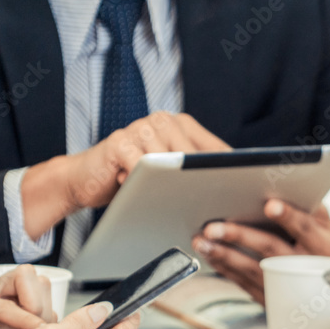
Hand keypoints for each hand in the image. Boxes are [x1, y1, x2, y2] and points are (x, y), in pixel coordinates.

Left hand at [0, 264, 54, 328]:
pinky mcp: (21, 299)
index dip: (24, 318)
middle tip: (37, 327)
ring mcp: (7, 293)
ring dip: (44, 307)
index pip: (3, 304)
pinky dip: (47, 314)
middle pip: (24, 276)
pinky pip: (44, 297)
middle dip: (37, 301)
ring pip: (38, 283)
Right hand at [22, 112, 230, 237]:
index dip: (230, 174)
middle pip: (196, 157)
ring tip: (173, 202)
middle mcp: (163, 121)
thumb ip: (195, 175)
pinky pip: (141, 166)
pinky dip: (145, 184)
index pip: (216, 150)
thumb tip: (233, 193)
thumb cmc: (133, 179)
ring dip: (173, 187)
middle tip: (209, 207)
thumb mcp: (169, 176)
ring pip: (170, 162)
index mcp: (181, 125)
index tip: (243, 196)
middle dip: (203, 184)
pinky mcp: (119, 141)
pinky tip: (143, 193)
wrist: (85, 178)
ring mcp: (140, 128)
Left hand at [192, 200, 329, 304]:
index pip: (306, 229)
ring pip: (251, 270)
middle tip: (214, 227)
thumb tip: (293, 188)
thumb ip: (313, 210)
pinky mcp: (272, 298)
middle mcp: (304, 268)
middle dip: (240, 237)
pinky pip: (244, 283)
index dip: (289, 217)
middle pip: (270, 249)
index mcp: (324, 248)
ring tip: (202, 241)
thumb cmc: (329, 253)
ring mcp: (286, 286)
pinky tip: (209, 255)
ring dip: (224, 255)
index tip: (270, 205)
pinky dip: (225, 269)